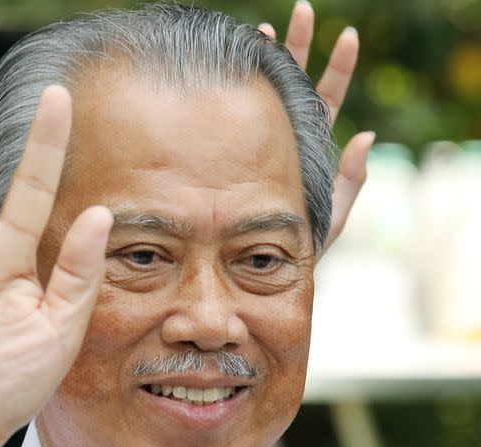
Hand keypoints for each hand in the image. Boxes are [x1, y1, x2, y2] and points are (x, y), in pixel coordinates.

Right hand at [259, 0, 375, 256]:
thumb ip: (350, 182)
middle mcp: (284, 138)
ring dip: (266, 61)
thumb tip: (368, 136)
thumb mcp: (327, 218)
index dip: (339, 69)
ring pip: (264, 95)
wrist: (249, 267)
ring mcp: (257, 143)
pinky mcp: (234, 155)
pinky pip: (238, 118)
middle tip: (302, 12)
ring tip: (262, 30)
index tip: (348, 35)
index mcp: (312, 148)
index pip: (329, 101)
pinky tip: (231, 69)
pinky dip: (239, 91)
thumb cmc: (291, 248)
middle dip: (300, 48)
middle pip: (297, 85)